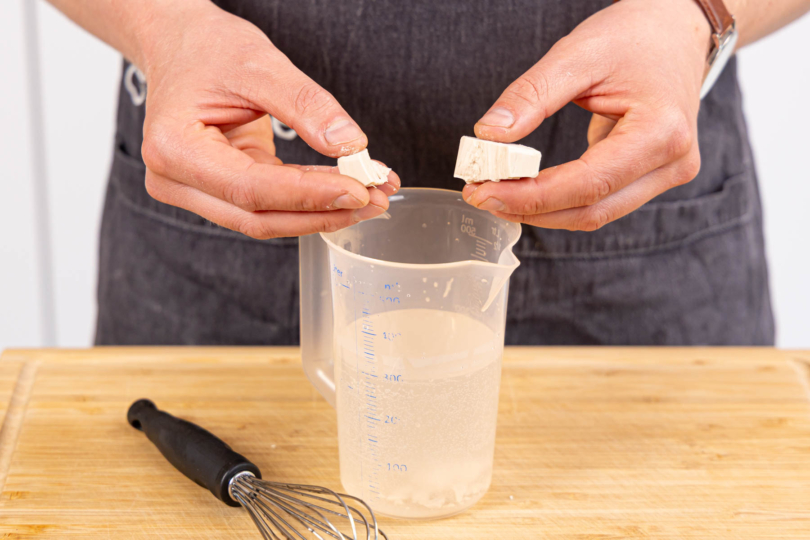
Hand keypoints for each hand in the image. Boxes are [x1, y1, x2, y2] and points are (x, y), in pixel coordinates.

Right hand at [137, 2, 398, 238]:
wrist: (181, 44)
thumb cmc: (208, 48)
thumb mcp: (261, 65)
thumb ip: (307, 105)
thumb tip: (350, 145)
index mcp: (173, 149)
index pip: (251, 189)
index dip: (308, 195)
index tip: (358, 190)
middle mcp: (176, 180)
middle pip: (257, 217)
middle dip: (321, 213)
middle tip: (375, 201)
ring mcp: (195, 191)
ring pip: (265, 218)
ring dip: (321, 212)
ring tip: (371, 196)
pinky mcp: (220, 190)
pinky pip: (269, 204)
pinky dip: (310, 199)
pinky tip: (346, 188)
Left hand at [463, 0, 711, 230]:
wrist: (675, 29)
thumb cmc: (634, 35)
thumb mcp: (577, 54)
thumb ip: (531, 95)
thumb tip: (488, 135)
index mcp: (663, 132)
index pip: (587, 183)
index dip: (531, 196)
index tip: (484, 191)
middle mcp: (673, 163)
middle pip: (591, 210)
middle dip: (530, 210)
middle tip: (480, 195)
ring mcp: (666, 174)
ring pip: (595, 214)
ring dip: (542, 212)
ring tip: (496, 193)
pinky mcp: (651, 176)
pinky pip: (600, 201)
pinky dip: (559, 201)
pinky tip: (525, 189)